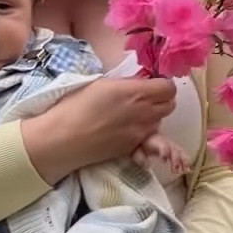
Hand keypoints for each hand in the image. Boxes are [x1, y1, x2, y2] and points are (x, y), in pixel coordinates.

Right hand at [22, 77, 175, 185]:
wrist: (62, 139)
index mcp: (136, 93)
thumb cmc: (75, 106)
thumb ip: (126, 84)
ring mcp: (140, 133)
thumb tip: (139, 84)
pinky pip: (148, 137)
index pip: (169, 88)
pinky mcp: (133, 148)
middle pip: (170, 105)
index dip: (162, 85)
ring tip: (132, 114)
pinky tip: (125, 129)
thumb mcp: (101, 84)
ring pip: (160, 122)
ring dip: (152, 116)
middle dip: (161, 100)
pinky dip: (142, 132)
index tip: (150, 84)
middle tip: (144, 97)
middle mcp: (144, 113)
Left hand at [132, 133, 190, 176]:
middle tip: (175, 171)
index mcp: (155, 142)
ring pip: (180, 152)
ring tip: (186, 171)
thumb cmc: (141, 146)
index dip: (164, 152)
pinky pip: (182, 154)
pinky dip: (186, 162)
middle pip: (173, 149)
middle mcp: (166, 142)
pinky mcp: (174, 149)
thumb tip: (147, 165)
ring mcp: (171, 145)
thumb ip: (140, 157)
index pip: (162, 146)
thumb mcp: (137, 151)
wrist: (146, 137)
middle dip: (176, 160)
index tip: (163, 161)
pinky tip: (188, 170)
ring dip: (184, 161)